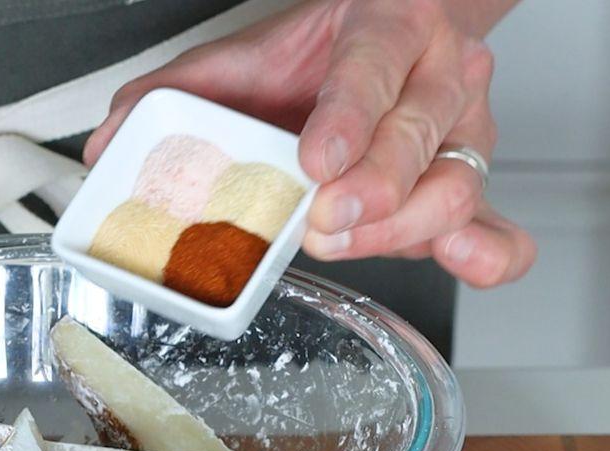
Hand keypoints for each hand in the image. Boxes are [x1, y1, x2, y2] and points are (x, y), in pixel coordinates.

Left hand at [85, 0, 535, 287]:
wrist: (387, 37)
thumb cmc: (318, 58)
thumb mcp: (243, 62)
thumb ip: (175, 95)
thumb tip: (109, 147)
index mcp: (386, 27)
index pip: (376, 65)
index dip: (350, 119)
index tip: (315, 164)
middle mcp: (439, 73)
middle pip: (423, 133)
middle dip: (373, 189)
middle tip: (323, 221)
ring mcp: (465, 131)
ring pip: (460, 183)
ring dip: (402, 229)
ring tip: (344, 243)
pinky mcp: (468, 185)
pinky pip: (500, 229)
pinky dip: (484, 254)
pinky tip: (456, 264)